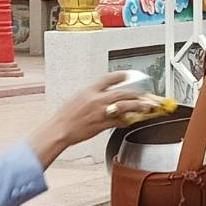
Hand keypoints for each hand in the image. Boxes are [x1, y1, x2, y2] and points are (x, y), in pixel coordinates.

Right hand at [28, 74, 153, 164]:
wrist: (60, 129)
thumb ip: (91, 95)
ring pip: (124, 106)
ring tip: (145, 106)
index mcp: (89, 90)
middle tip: (143, 94)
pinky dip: (126, 120)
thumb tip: (101, 94)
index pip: (109, 78)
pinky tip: (130, 120)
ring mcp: (101, 112)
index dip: (120, 76)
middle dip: (135, 93)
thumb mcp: (77, 98)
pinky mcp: (102, 124)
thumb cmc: (65, 116)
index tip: (126, 75)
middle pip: (122, 92)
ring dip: (137, 106)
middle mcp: (97, 99)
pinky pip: (119, 121)